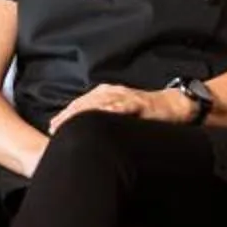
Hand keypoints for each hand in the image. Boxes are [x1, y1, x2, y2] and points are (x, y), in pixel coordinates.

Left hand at [48, 81, 183, 132]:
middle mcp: (114, 92)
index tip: (52, 127)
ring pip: (98, 103)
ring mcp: (125, 96)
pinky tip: (97, 117)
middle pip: (85, 103)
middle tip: (53, 127)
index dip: (66, 115)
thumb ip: (107, 119)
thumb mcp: (123, 114)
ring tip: (68, 123)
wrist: (173, 105)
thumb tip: (88, 134)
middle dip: (68, 115)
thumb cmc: (148, 113)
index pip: (82, 104)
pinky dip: (107, 111)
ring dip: (82, 113)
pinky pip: (120, 106)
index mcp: (108, 95)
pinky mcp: (137, 103)